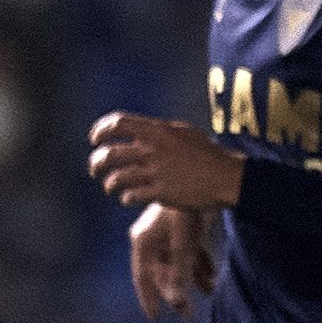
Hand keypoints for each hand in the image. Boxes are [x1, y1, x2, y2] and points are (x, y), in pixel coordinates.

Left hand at [89, 112, 244, 209]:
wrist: (227, 177)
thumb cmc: (209, 155)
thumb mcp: (185, 133)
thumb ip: (160, 132)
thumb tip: (139, 135)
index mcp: (158, 131)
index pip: (117, 124)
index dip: (100, 130)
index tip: (95, 140)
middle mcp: (153, 150)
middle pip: (110, 154)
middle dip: (96, 163)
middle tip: (94, 169)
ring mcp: (157, 172)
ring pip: (118, 177)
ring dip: (109, 183)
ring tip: (110, 187)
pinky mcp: (162, 193)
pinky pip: (132, 196)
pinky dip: (126, 198)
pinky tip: (128, 199)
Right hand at [127, 203, 215, 320]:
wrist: (198, 178)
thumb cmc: (186, 211)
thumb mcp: (184, 244)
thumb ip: (180, 273)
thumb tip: (177, 302)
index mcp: (144, 241)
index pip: (143, 276)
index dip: (149, 297)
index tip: (155, 317)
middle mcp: (153, 239)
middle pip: (163, 273)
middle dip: (177, 293)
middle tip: (188, 315)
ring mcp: (167, 233)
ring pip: (178, 264)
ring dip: (193, 279)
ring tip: (209, 292)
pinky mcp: (182, 228)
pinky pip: (188, 253)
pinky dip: (199, 264)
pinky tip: (211, 277)